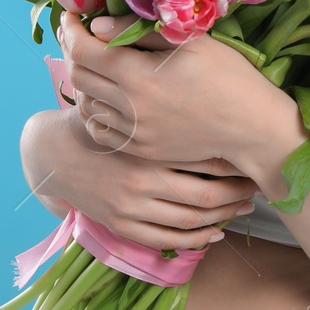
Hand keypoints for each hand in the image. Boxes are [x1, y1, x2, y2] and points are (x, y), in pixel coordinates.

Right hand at [27, 106, 258, 251]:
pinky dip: (197, 240)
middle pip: (205, 196)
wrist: (54, 152)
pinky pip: (168, 240)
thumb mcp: (127, 102)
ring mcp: (131, 209)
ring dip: (223, 217)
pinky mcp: (122, 226)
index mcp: (147, 148)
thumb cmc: (99, 119)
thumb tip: (203, 69)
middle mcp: (141, 182)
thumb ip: (161, 97)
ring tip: (243, 206)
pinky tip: (216, 232)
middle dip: (236, 194)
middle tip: (256, 187)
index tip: (252, 157)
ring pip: (190, 222)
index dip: (235, 163)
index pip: (204, 160)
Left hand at [58, 10, 294, 166]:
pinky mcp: (142, 149)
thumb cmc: (227, 75)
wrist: (251, 126)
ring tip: (94, 64)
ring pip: (86, 104)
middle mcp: (130, 108)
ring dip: (83, 81)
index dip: (70, 30)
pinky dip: (95, 111)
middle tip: (79, 36)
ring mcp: (135, 133)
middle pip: (78, 76)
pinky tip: (106, 97)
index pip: (84, 50)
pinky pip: (101, 130)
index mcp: (139, 76)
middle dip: (73, 51)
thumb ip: (138, 32)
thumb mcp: (189, 41)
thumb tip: (96, 26)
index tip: (71, 17)